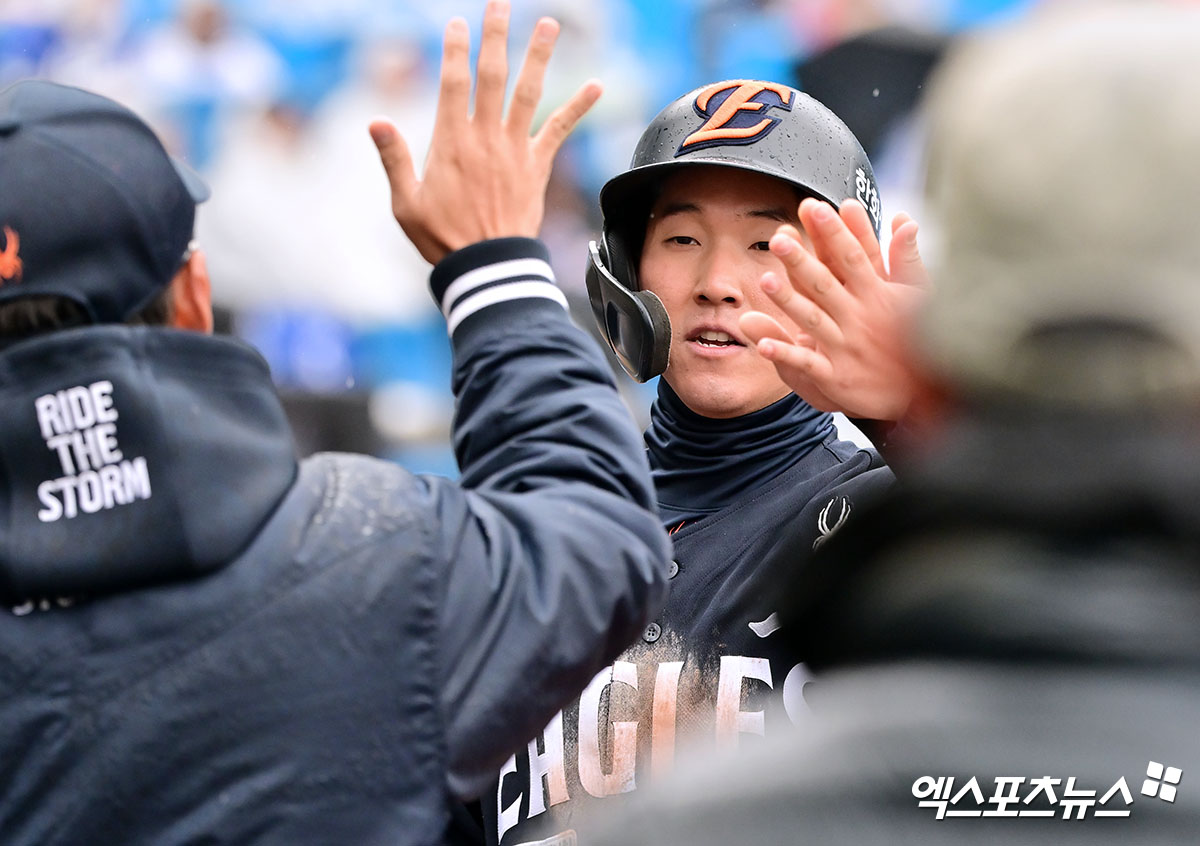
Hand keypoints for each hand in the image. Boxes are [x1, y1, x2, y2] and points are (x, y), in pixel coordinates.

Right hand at [369, 1, 600, 264]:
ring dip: (538, 55)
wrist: (488, 267)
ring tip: (548, 23)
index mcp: (451, 142)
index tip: (457, 24)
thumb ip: (394, 159)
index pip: (453, 82)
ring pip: (529, 92)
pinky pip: (559, 130)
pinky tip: (595, 84)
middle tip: (500, 2)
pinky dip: (577, 107)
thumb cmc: (442, 239)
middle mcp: (486, 138)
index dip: (455, 49)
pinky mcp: (537, 167)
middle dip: (496, 35)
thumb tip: (374, 121)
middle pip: (492, 75)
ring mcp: (515, 150)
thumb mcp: (406, 203)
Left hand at [739, 198, 928, 421]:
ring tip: (765, 279)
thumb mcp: (920, 297)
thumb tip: (905, 219)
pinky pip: (807, 362)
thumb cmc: (918, 338)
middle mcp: (859, 318)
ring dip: (789, 300)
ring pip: (812, 319)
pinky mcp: (837, 376)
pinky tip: (764, 343)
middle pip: (825, 284)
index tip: (815, 206)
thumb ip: (905, 258)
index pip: (852, 257)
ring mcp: (846, 346)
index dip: (833, 232)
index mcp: (877, 296)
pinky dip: (786, 353)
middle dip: (802, 260)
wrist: (924, 396)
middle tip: (779, 237)